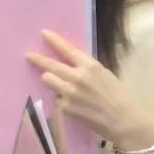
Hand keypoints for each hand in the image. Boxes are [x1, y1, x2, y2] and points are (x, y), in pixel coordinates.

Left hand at [27, 31, 153, 153]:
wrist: (124, 120)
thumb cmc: (120, 96)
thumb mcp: (105, 75)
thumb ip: (87, 69)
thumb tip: (72, 65)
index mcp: (90, 66)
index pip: (68, 49)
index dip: (54, 40)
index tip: (44, 33)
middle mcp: (77, 77)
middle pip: (50, 65)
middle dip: (38, 59)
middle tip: (29, 55)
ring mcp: (69, 92)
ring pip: (48, 80)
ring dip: (50, 80)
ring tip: (55, 83)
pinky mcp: (65, 107)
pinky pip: (56, 99)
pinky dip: (61, 100)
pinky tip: (73, 105)